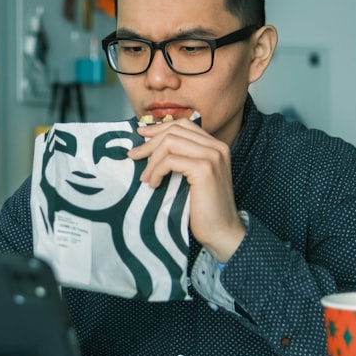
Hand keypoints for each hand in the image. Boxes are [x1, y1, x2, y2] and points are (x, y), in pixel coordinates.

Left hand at [128, 118, 245, 260]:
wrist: (221, 231)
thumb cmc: (204, 208)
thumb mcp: (194, 176)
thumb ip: (183, 158)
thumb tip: (150, 144)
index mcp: (215, 146)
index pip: (183, 125)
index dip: (159, 128)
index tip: (141, 136)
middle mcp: (217, 147)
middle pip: (174, 130)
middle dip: (150, 142)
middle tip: (134, 155)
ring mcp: (212, 156)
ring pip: (170, 142)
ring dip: (151, 159)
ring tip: (145, 177)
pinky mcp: (204, 169)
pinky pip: (170, 160)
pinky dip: (157, 171)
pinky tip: (154, 184)